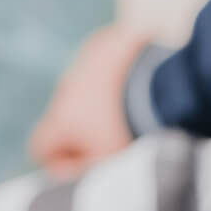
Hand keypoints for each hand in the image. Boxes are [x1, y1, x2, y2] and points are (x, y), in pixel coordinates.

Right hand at [27, 23, 152, 180]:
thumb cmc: (136, 126)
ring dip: (102, 95)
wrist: (168, 81)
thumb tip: (82, 168)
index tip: (90, 162)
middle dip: (86, 126)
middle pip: (66, 114)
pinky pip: (104, 60)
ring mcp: (84, 60)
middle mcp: (65, 86)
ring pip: (86, 85)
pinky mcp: (106, 40)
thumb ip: (86, 170)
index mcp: (60, 118)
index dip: (63, 161)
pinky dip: (116, 69)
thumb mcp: (110, 162)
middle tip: (118, 132)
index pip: (42, 147)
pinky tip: (140, 76)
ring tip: (134, 102)